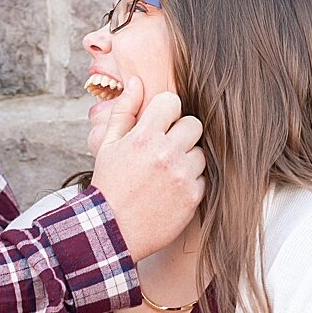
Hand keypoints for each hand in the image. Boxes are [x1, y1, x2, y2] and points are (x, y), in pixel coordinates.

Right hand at [90, 76, 205, 260]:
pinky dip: (191, 182)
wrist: (111, 231)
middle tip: (166, 148)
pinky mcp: (192, 197)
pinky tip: (171, 190)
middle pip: (193, 124)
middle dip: (181, 133)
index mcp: (144, 136)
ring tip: (167, 172)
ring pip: (200, 152)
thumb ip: (125, 111)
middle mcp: (166, 153)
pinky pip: (203, 177)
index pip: (172, 102)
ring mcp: (181, 175)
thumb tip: (138, 82)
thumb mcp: (108, 145)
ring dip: (187, 159)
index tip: (158, 125)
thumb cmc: (109, 185)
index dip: (166, 112)